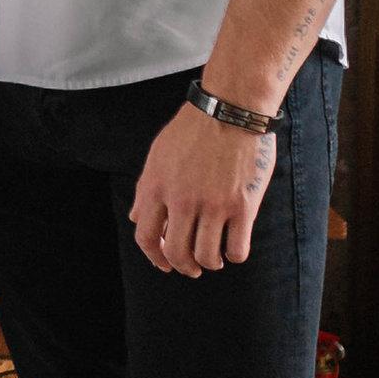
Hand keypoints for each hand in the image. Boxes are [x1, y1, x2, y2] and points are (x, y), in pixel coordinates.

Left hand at [129, 98, 275, 275]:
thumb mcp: (158, 154)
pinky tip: (234, 248)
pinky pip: (236, 249)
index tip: (164, 263)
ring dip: (210, 264)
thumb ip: (146, 188)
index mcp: (156, 186)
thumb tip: (136, 218)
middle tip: (192, 268)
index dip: (154, 257)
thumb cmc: (193, 129)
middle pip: (177, 253)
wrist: (230, 109)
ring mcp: (212, 205)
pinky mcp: (242, 207)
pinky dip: (234, 256)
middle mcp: (181, 200)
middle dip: (184, 267)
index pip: (145, 237)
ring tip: (215, 259)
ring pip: (207, 257)